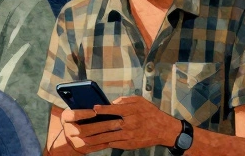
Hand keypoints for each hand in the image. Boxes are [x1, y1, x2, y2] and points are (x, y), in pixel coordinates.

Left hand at [61, 96, 181, 152]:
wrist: (163, 129)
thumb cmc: (150, 113)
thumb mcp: (141, 101)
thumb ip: (126, 100)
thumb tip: (112, 103)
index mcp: (133, 111)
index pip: (116, 109)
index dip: (104, 109)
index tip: (94, 108)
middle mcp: (131, 123)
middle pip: (109, 125)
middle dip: (93, 127)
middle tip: (80, 128)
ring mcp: (130, 135)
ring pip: (109, 137)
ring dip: (94, 138)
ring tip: (82, 139)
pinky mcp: (129, 144)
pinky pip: (114, 144)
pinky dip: (103, 144)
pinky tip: (94, 144)